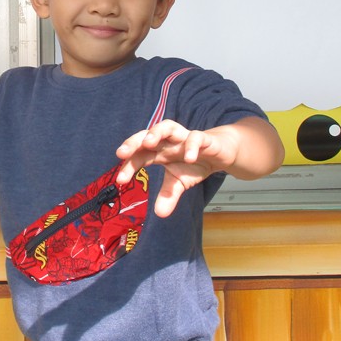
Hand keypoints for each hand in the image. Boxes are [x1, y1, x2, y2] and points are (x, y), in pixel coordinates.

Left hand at [114, 120, 240, 217]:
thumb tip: (159, 214)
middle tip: (122, 153)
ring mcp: (184, 137)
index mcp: (158, 151)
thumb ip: (168, 195)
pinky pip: (196, 137)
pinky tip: (189, 157)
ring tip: (148, 143)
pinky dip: (192, 145)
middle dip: (133, 142)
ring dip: (156, 132)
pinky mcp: (204, 138)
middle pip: (147, 135)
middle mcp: (167, 141)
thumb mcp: (179, 182)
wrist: (220, 153)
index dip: (129, 165)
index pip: (139, 155)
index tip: (120, 180)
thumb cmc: (193, 164)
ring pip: (167, 126)